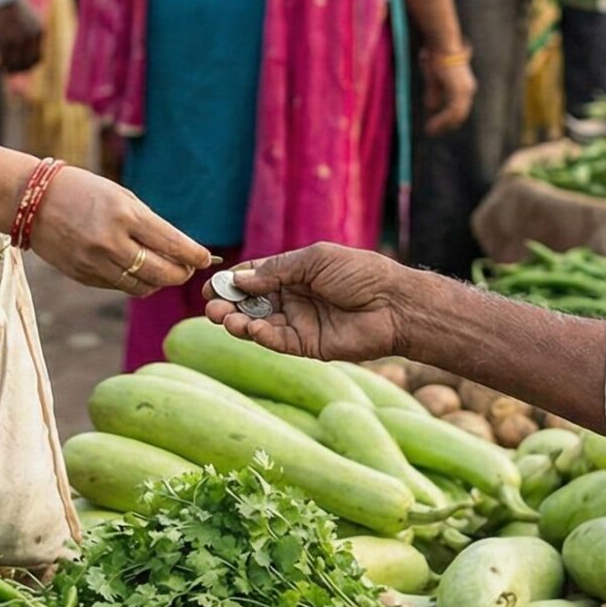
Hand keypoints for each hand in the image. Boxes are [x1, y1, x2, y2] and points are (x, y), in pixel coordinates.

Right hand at [0, 0, 44, 74]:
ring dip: (7, 68)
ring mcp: (19, 39)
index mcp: (40, 32)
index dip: (28, 65)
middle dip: (17, 69)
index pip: (38, 58)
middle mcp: (32, 37)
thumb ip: (29, 38)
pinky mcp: (5, 39)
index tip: (19, 67)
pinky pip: (3, 59)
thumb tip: (24, 56)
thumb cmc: (11, 9)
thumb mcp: (28, 21)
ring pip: (15, 63)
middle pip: (28, 63)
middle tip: (7, 69)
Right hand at [29, 167, 212, 295]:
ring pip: (142, 287)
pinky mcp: (83, 276)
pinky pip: (119, 286)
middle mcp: (111, 243)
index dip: (195, 256)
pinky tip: (136, 269)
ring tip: (163, 270)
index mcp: (125, 215)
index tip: (205, 259)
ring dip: (159, 282)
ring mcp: (95, 263)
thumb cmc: (83, 191)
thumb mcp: (121, 197)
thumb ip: (150, 224)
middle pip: (162, 274)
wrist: (32, 200)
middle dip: (181, 274)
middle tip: (187, 268)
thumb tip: (180, 251)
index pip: (173, 245)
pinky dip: (134, 281)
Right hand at [204, 243, 418, 362]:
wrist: (394, 305)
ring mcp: (300, 323)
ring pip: (260, 324)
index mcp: (295, 273)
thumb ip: (277, 270)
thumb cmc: (360, 273)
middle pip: (252, 303)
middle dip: (230, 305)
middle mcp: (294, 298)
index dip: (233, 282)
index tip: (211, 287)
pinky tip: (251, 330)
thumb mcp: (315, 260)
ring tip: (224, 319)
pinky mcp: (308, 346)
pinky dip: (261, 337)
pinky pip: (278, 342)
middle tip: (211, 309)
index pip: (255, 277)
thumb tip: (240, 279)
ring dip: (240, 322)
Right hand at [420, 55, 475, 135]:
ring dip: (442, 124)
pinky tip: (432, 125)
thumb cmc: (437, 57)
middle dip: (445, 125)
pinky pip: (452, 112)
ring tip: (430, 131)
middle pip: (459, 115)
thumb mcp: (434, 79)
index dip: (448, 119)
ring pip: (456, 116)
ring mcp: (465, 91)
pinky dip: (442, 120)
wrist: (441, 45)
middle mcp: (468, 90)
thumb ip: (434, 94)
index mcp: (464, 87)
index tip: (436, 127)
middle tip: (432, 132)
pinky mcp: (459, 91)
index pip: (459, 109)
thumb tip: (431, 108)